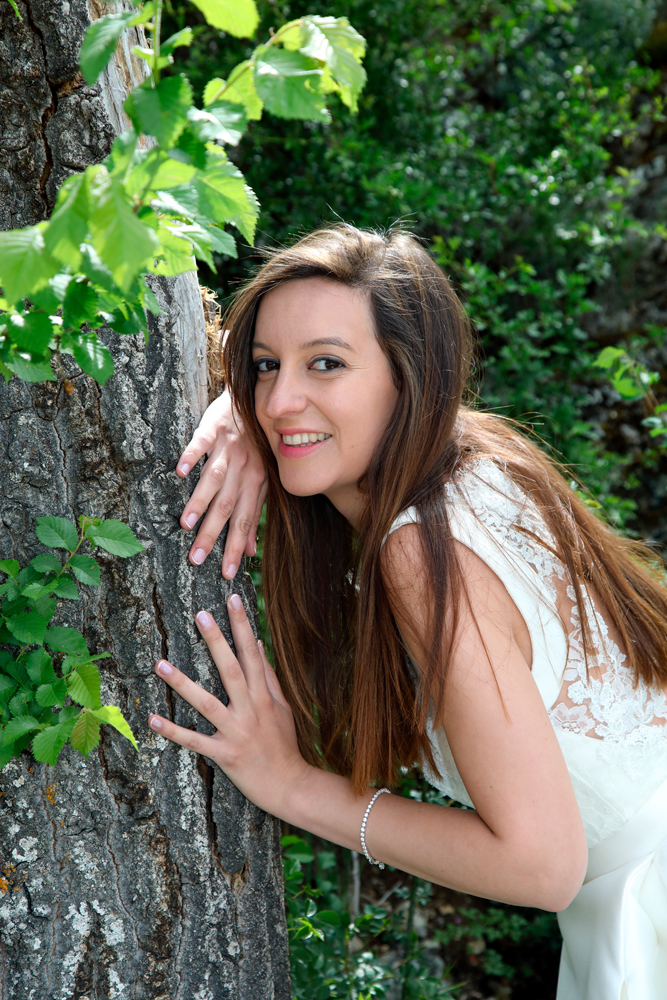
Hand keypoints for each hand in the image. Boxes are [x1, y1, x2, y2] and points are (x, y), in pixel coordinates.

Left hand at [148, 596, 306, 814]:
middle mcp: (251, 709)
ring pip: (206, 703)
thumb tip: (258, 643)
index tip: (232, 599)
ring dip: (182, 683)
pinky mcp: (225, 755)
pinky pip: (195, 741)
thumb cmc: (284, 744)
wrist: (290, 785)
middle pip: (231, 669)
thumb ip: (268, 675)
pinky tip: (153, 719)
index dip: (242, 625)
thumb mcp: (282, 706)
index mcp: (264, 695)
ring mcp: (237, 731)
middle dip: (216, 640)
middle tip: (200, 614)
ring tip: (160, 663)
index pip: (252, 652)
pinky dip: (173, 731)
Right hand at [177, 391, 267, 579]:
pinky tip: (179, 472)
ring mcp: (228, 448)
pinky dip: (191, 456)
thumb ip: (255, 513)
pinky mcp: (213, 429)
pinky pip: (200, 443)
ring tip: (186, 524)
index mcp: (257, 482)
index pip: (245, 522)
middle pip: (227, 506)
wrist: (255, 400)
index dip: (235, 548)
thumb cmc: (258, 444)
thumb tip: (250, 550)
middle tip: (196, 559)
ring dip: (200, 501)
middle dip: (213, 534)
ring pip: (214, 478)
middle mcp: (244, 467)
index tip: (225, 573)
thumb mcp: (262, 478)